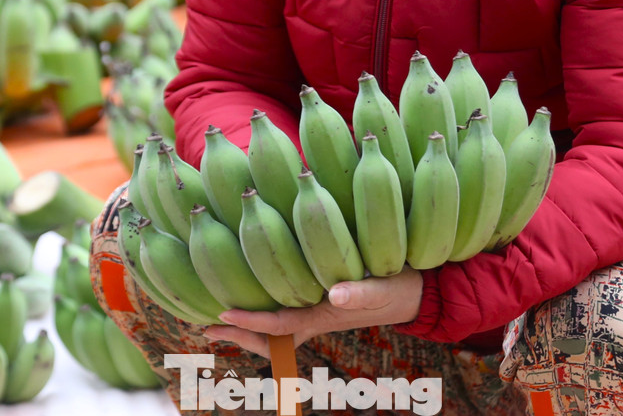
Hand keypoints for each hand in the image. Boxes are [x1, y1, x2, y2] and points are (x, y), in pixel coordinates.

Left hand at [202, 267, 423, 357]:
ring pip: (274, 328)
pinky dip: (264, 310)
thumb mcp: (381, 288)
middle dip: (237, 335)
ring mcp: (316, 312)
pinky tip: (252, 294)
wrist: (417, 292)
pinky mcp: (321, 301)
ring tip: (218, 317)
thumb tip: (334, 293)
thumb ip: (359, 292)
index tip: (221, 315)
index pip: (278, 324)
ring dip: (247, 326)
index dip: (249, 322)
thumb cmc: (397, 285)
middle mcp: (314, 316)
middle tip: (204, 328)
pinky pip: (285, 312)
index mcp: (323, 315)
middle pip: (268, 338)